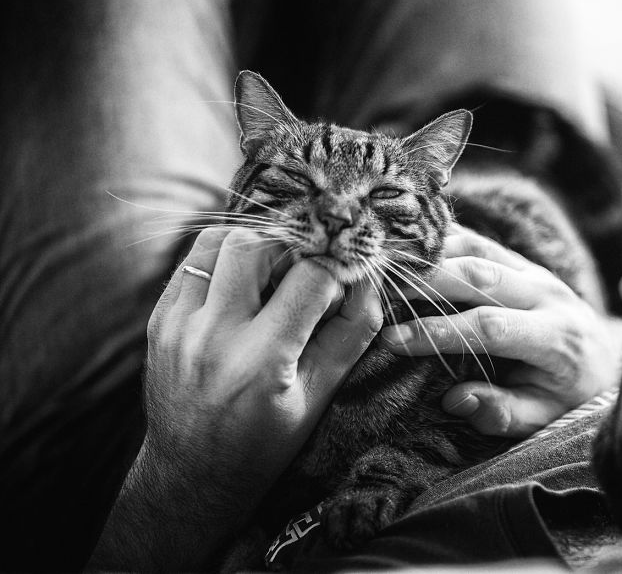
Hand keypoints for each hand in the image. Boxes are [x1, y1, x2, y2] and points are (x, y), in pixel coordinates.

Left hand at [90, 227, 381, 570]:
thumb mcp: (320, 395)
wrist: (192, 474)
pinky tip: (241, 286)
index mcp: (260, 362)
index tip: (346, 275)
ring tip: (273, 272)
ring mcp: (177, 326)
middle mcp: (212, 337)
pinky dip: (223, 261)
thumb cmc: (266, 440)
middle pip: (256, 244)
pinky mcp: (158, 320)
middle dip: (292, 247)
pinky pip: (192, 262)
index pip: (310, 278)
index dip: (338, 268)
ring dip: (255, 244)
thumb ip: (351, 334)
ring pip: (217, 241)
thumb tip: (368, 279)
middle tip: (306, 270)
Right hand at [382, 226, 621, 437]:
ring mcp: (536, 271)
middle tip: (377, 293)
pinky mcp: (523, 261)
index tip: (393, 341)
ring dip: (429, 256)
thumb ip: (503, 412)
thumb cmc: (566, 396)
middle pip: (481, 276)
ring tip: (385, 266)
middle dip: (425, 282)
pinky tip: (409, 247)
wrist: (604, 360)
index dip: (438, 332)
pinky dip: (443, 242)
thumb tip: (456, 400)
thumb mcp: (542, 418)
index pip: (490, 327)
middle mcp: (548, 295)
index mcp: (556, 337)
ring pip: (478, 250)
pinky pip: (480, 242)